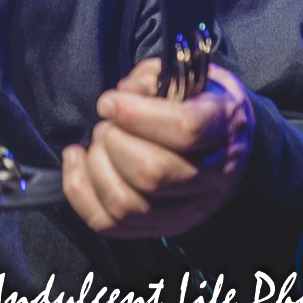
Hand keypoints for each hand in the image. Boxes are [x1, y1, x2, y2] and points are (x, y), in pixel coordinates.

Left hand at [62, 58, 254, 237]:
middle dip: (113, 141)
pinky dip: (79, 191)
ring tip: (99, 142)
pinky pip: (107, 223)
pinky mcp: (160, 227)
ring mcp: (188, 210)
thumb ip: (150, 79)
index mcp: (223, 128)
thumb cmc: (196, 103)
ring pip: (126, 204)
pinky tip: (77, 160)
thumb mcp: (182, 75)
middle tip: (108, 122)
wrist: (225, 140)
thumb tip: (125, 93)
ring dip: (96, 166)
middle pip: (151, 172)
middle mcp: (212, 177)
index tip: (110, 102)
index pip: (185, 129)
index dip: (136, 114)